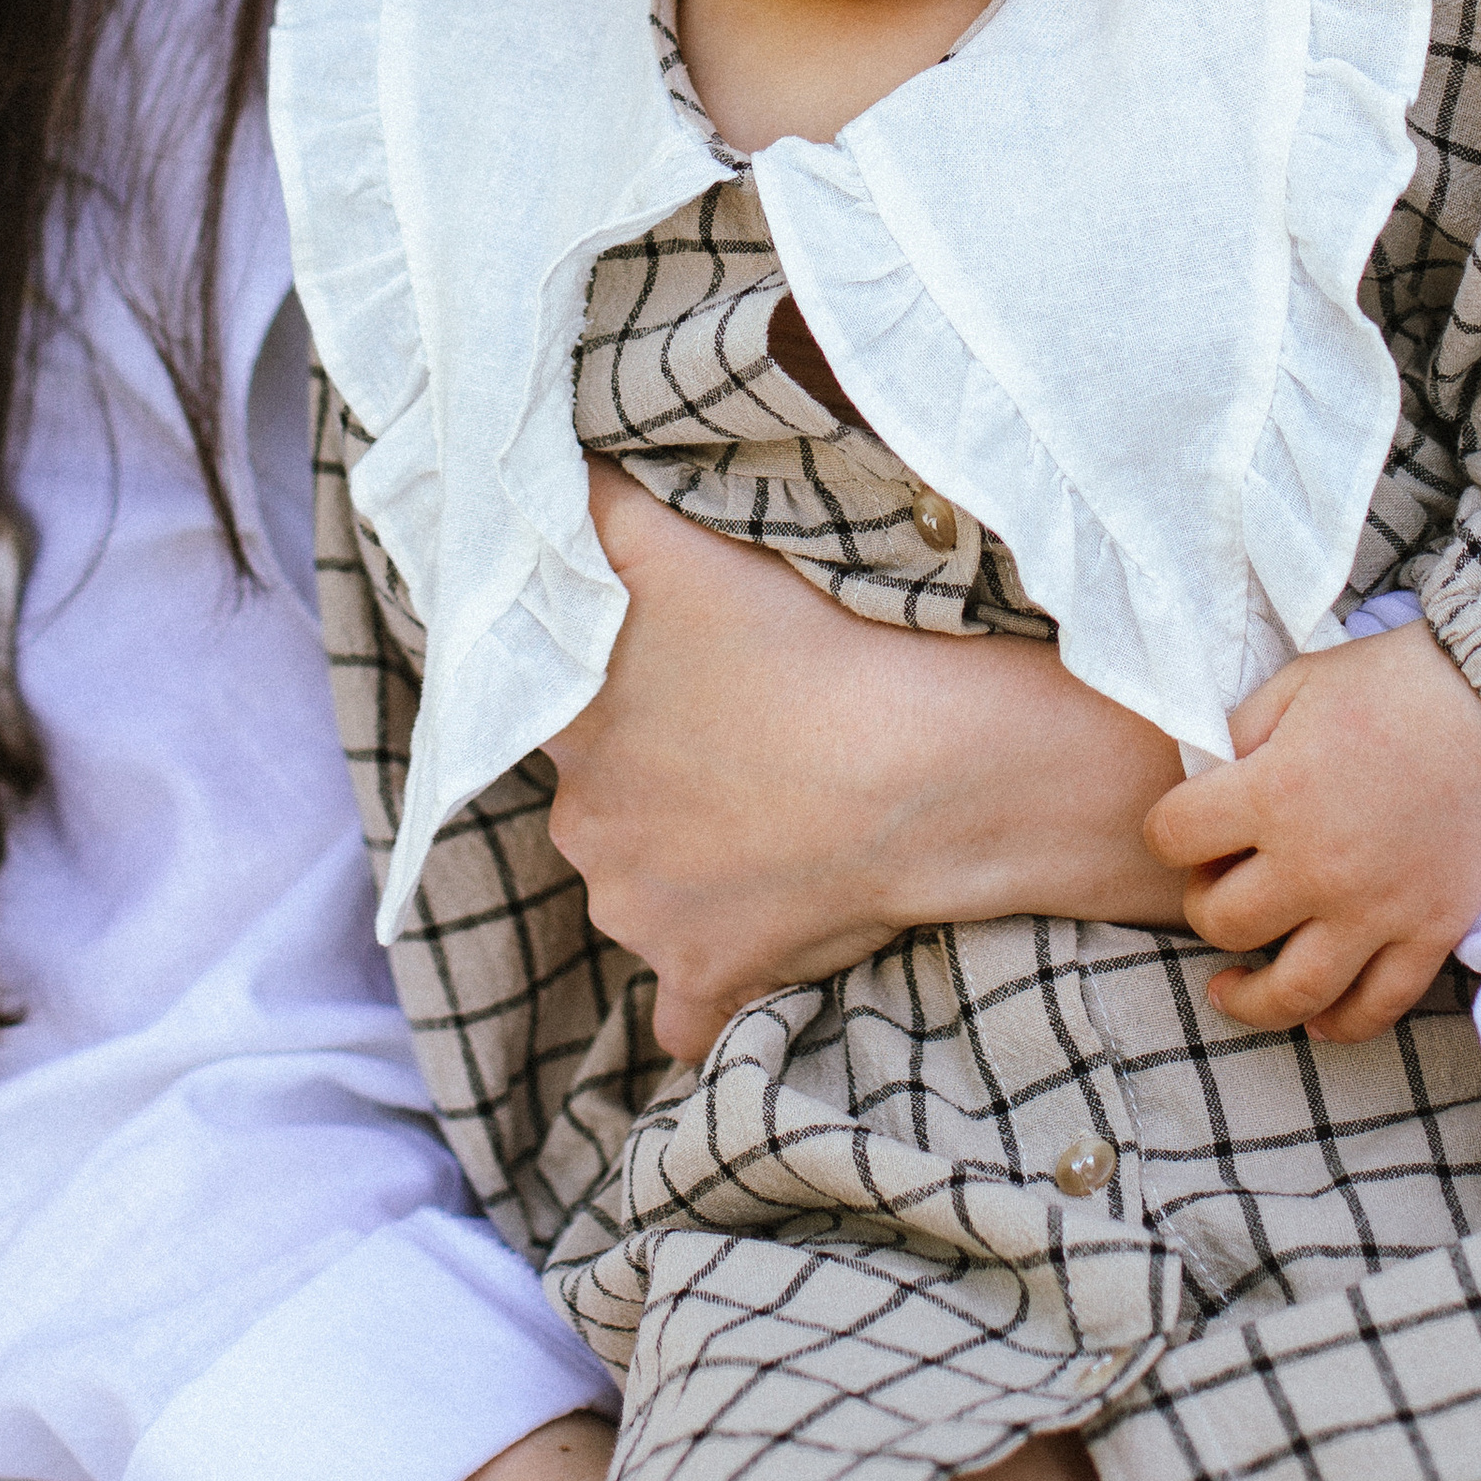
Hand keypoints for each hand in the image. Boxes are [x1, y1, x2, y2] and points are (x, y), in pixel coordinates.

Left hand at [546, 467, 1187, 1060]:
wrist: (935, 769)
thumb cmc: (818, 647)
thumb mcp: (684, 547)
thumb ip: (595, 508)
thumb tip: (546, 473)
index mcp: (573, 726)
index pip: (551, 715)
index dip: (612, 702)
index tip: (673, 693)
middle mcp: (586, 828)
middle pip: (603, 807)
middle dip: (655, 786)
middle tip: (745, 748)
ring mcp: (644, 915)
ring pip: (643, 894)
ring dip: (689, 869)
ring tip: (779, 822)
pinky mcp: (709, 982)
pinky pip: (688, 1007)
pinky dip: (714, 985)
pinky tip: (761, 940)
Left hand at [1143, 618, 1480, 1043]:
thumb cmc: (1395, 681)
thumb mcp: (1297, 683)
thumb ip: (1239, 734)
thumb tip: (1202, 778)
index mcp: (1273, 795)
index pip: (1173, 837)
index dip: (1167, 831)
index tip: (1184, 827)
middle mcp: (1317, 866)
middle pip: (1221, 921)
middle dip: (1204, 903)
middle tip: (1218, 882)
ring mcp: (1377, 910)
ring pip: (1292, 992)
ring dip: (1248, 1000)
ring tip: (1228, 990)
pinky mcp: (1432, 932)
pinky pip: (1379, 1006)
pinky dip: (1341, 1024)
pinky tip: (1315, 1018)